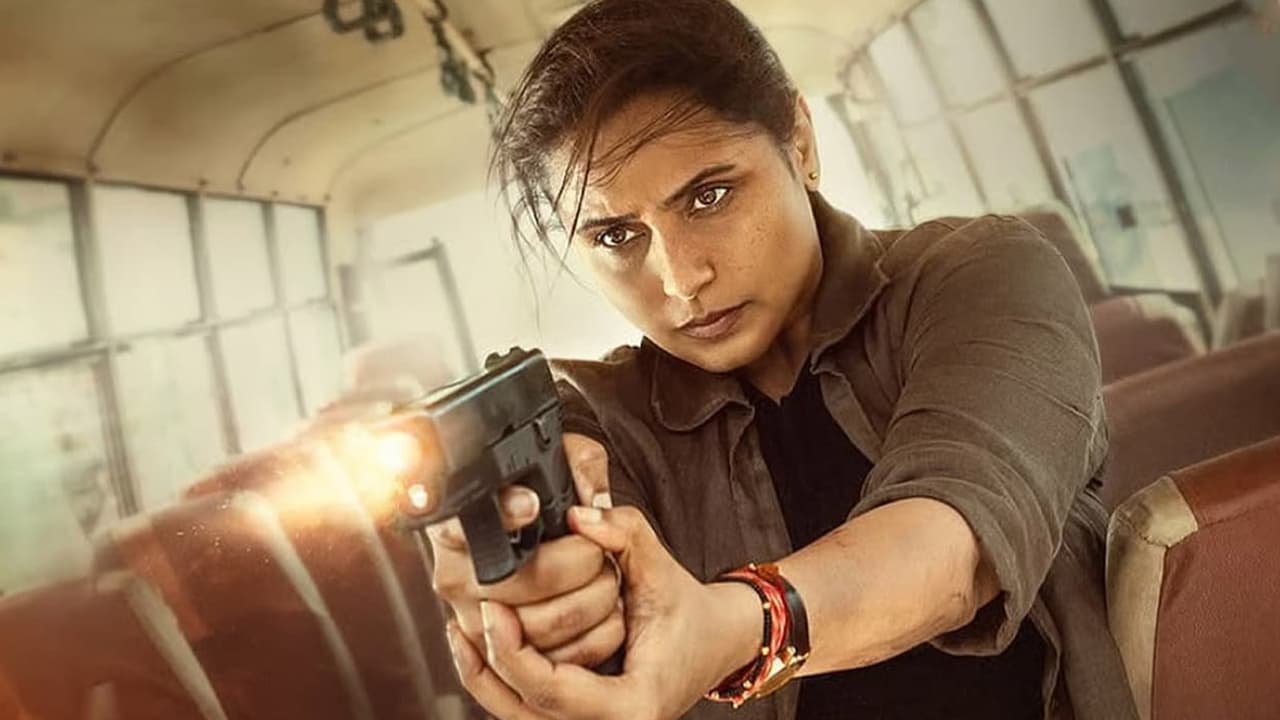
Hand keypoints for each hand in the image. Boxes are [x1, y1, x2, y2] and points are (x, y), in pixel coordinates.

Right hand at [428, 434, 624, 672]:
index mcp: (454, 531)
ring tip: (604, 579)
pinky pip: (561, 659)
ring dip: (598, 600)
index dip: (503, 514)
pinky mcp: (504, 663)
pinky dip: (596, 637)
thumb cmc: (546, 509)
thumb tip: (589, 504)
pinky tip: (601, 612)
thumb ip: (580, 466)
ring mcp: (477, 625)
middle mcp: (456, 579)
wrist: (537, 556)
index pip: (462, 525)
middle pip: (528, 579)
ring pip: (550, 624)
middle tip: (598, 550)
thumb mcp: (559, 468)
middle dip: (584, 562)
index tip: (532, 505)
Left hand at [447, 505, 762, 719]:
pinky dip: (500, 681)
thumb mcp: (660, 567)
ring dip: (486, 677)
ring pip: (518, 716)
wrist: (715, 641)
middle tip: (473, 616)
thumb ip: (623, 533)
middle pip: (524, 712)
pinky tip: (481, 645)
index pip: (552, 691)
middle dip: (489, 666)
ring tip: (460, 633)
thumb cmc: (689, 612)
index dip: (513, 653)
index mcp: (633, 704)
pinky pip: (526, 710)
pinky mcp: (578, 716)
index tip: (494, 611)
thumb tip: (579, 514)